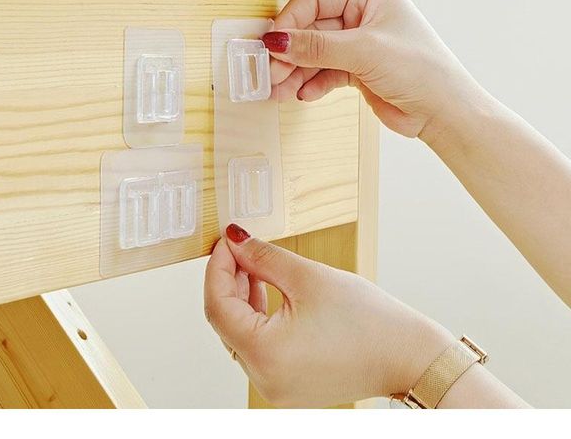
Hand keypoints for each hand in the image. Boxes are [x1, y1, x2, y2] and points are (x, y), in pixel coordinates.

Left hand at [204, 224, 453, 407]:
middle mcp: (263, 378)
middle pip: (226, 322)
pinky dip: (258, 317)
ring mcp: (275, 386)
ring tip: (251, 263)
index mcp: (265, 354)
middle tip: (237, 247)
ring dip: (242, 297)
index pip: (217, 306)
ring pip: (241, 334)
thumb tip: (235, 240)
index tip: (225, 241)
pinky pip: (259, 347)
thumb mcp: (308, 278)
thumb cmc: (368, 321)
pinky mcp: (288, 384)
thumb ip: (263, 257)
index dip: (217, 268)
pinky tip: (265, 290)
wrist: (410, 356)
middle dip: (228, 280)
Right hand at [262, 0, 483, 138]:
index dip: (292, 19)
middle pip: (312, 28)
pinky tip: (304, 95)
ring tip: (279, 90)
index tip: (273, 42)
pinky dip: (312, 84)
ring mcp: (358, 44)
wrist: (443, 112)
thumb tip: (277, 41)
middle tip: (271, 71)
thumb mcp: (364, 51)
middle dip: (291, 52)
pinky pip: (325, 72)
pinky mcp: (357, 70)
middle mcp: (362, 16)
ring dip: (296, 72)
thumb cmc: (420, 69)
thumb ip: (317, 46)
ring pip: (315, 54)